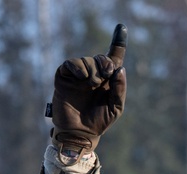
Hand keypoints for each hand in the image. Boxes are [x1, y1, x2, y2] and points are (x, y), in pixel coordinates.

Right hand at [48, 23, 126, 153]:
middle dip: (106, 63)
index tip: (122, 27)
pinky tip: (83, 79)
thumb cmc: (99, 122)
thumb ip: (119, 89)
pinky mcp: (64, 77)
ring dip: (93, 70)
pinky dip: (78, 68)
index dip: (118, 43)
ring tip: (91, 85)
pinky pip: (71, 63)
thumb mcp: (116, 107)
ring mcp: (78, 76)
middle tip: (107, 75)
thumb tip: (120, 69)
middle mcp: (93, 75)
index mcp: (107, 80)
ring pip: (86, 60)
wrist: (80, 133)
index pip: (113, 58)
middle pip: (101, 57)